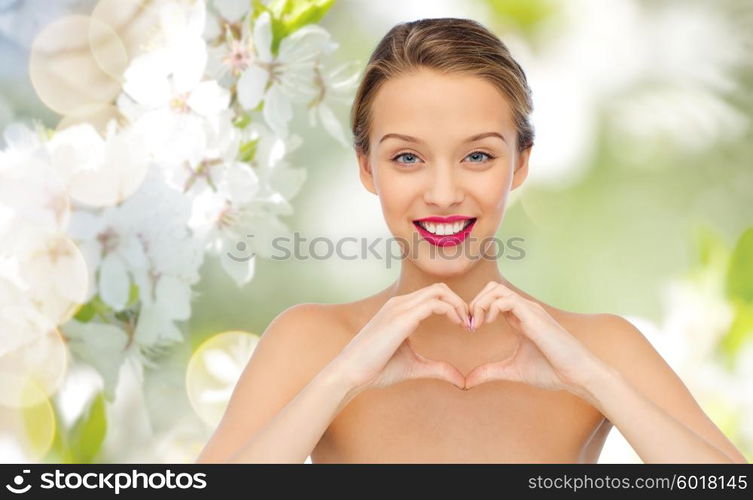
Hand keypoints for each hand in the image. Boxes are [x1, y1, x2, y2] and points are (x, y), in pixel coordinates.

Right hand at [331, 283, 470, 392]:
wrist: (350, 373)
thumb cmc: (375, 369)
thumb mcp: (413, 367)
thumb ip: (437, 369)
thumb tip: (461, 380)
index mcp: (400, 310)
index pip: (433, 295)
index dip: (454, 306)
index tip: (466, 326)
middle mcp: (400, 304)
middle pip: (439, 288)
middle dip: (460, 302)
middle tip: (472, 323)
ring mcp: (399, 308)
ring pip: (438, 291)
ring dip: (459, 305)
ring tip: (468, 324)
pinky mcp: (401, 318)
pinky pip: (433, 304)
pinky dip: (452, 310)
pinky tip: (459, 324)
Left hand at [465, 281, 606, 399]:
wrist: (577, 375)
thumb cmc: (552, 371)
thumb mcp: (512, 371)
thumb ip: (489, 372)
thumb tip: (466, 382)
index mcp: (519, 319)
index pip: (492, 299)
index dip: (475, 309)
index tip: (468, 329)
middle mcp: (524, 310)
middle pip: (491, 288)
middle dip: (474, 302)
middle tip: (469, 324)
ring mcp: (529, 310)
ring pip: (496, 289)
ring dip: (479, 303)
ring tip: (475, 324)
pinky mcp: (533, 316)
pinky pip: (506, 300)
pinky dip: (490, 307)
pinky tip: (486, 324)